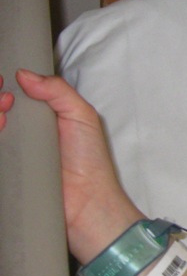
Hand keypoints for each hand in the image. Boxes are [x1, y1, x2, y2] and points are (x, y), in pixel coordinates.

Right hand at [1, 70, 142, 261]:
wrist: (87, 201)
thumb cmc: (89, 159)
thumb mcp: (81, 116)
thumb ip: (58, 91)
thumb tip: (25, 74)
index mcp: (37, 119)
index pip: (10, 97)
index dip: (3, 88)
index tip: (5, 83)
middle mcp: (18, 134)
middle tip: (6, 101)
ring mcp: (8, 155)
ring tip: (3, 117)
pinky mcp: (3, 175)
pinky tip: (1, 132)